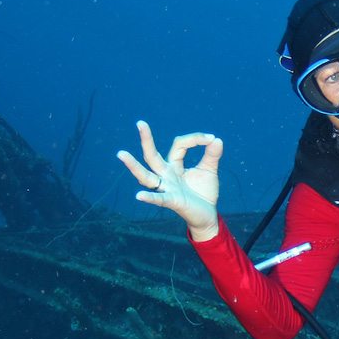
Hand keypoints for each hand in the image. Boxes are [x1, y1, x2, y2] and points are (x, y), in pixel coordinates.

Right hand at [116, 121, 221, 240]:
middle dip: (146, 140)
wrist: (207, 215)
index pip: (179, 144)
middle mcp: (166, 175)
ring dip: (134, 166)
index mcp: (174, 165)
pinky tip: (139, 196)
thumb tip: (216, 139)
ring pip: (146, 177)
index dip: (195, 138)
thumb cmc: (204, 192)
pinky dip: (150, 198)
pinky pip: (159, 199)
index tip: (210, 138)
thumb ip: (212, 155)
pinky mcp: (172, 201)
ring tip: (121, 154)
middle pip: (152, 156)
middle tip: (140, 123)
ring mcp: (167, 188)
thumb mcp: (209, 170)